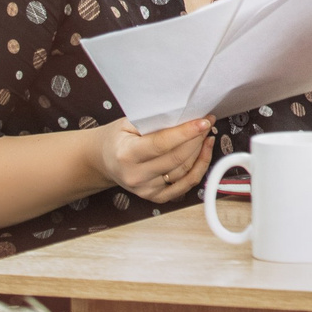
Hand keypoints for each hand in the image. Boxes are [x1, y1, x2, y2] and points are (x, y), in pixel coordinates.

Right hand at [92, 117, 214, 203]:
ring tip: (206, 133)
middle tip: (207, 122)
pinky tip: (204, 152)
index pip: (162, 144)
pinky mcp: (156, 197)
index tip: (203, 121)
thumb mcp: (128, 123)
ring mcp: (146, 190)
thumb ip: (153, 120)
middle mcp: (136, 176)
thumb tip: (184, 114)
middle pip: (177, 158)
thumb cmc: (118, 138)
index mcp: (126, 155)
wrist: (104, 160)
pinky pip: (186, 184)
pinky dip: (199, 168)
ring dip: (201, 151)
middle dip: (197, 138)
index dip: (186, 132)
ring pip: (185, 171)